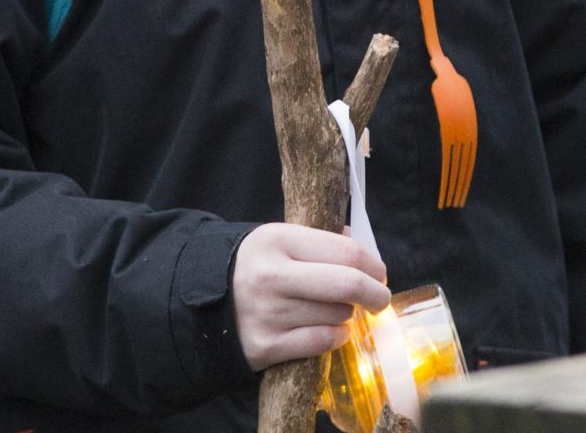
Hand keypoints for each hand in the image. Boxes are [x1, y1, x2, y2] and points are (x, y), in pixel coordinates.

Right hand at [232, 222, 389, 370]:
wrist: (206, 302)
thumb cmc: (256, 267)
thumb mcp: (280, 241)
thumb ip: (321, 242)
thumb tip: (365, 251)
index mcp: (277, 240)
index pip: (346, 251)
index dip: (373, 264)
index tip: (379, 274)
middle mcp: (271, 275)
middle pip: (348, 284)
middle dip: (375, 294)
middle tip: (379, 298)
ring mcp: (269, 313)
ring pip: (338, 316)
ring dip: (345, 315)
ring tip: (329, 309)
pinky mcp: (266, 346)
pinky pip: (323, 341)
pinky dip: (335, 336)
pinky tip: (329, 329)